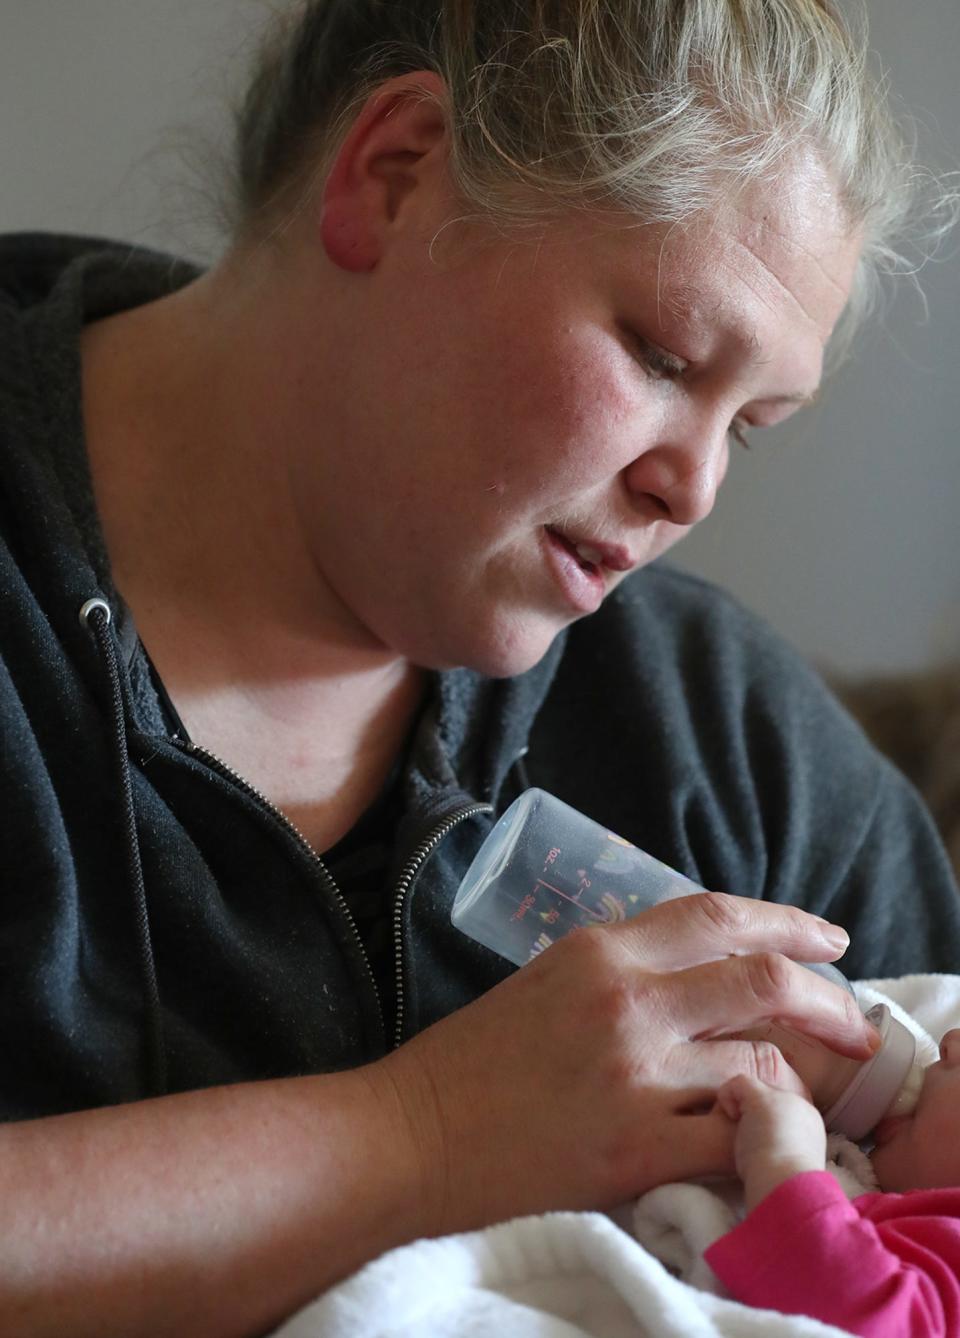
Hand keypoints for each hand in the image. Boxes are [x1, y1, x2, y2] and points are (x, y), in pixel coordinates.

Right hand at [376, 891, 873, 1235]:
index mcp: (601, 951)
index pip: (717, 914)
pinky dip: (756, 1136)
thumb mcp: (549, 983)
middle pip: (763, 979)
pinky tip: (749, 1138)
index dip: (787, 921)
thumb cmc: (472, 1063)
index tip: (828, 937)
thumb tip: (703, 975)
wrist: (411, 1135)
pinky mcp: (634, 1145)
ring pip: (760, 1061)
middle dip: (827, 1000)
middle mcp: (626, 1000)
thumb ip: (624, 971)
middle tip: (855, 1023)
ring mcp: (634, 1072)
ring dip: (792, 1080)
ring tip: (793, 1094)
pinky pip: (734, 1135)